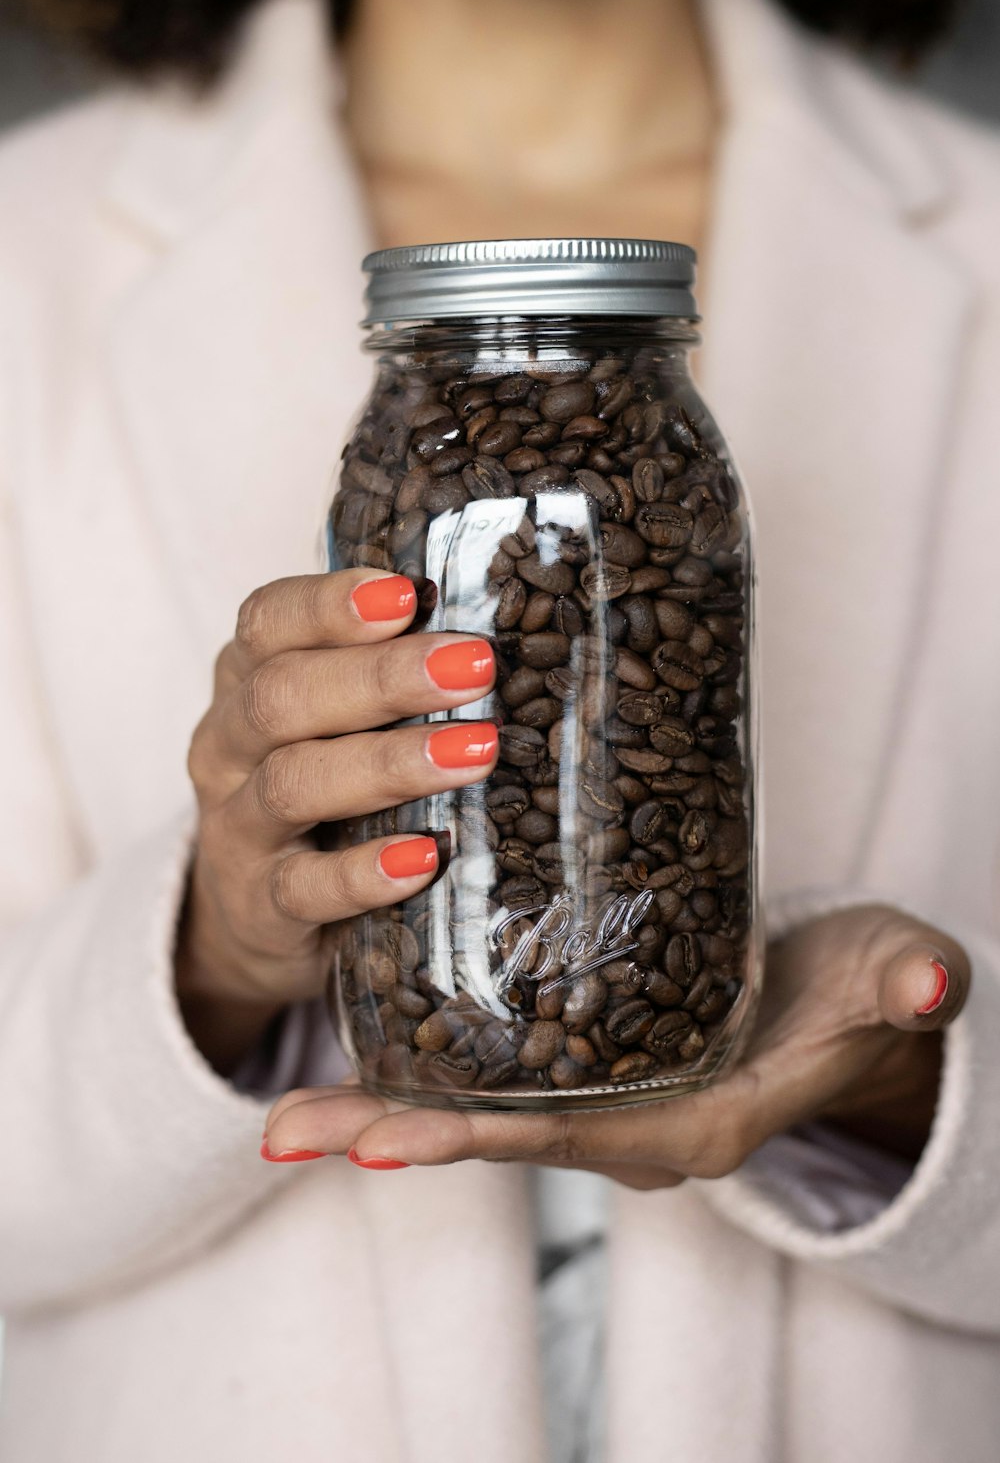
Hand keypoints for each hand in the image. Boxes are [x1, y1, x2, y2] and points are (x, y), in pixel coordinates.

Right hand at [177, 571, 497, 1071]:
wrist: (256, 917)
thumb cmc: (320, 793)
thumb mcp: (332, 726)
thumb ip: (382, 678)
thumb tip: (490, 638)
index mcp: (245, 681)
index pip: (268, 622)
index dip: (330, 605)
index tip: (408, 593)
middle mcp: (228, 747)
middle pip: (283, 697)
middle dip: (381, 678)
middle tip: (473, 667)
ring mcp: (237, 830)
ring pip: (294, 784)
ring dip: (389, 764)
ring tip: (475, 752)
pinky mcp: (259, 908)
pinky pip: (305, 888)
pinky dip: (365, 873)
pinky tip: (425, 856)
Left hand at [262, 905, 969, 1182]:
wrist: (853, 1002)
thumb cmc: (864, 995)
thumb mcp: (890, 980)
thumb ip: (905, 984)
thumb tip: (928, 985)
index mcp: (690, 1124)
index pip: (569, 1134)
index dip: (477, 1134)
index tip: (382, 1140)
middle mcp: (631, 1123)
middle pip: (497, 1129)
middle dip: (392, 1129)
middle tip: (282, 1125)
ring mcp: (605, 1094)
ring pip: (482, 1100)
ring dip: (388, 1094)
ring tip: (286, 1093)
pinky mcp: (590, 1049)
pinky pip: (495, 1065)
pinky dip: (427, 1057)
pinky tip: (363, 1022)